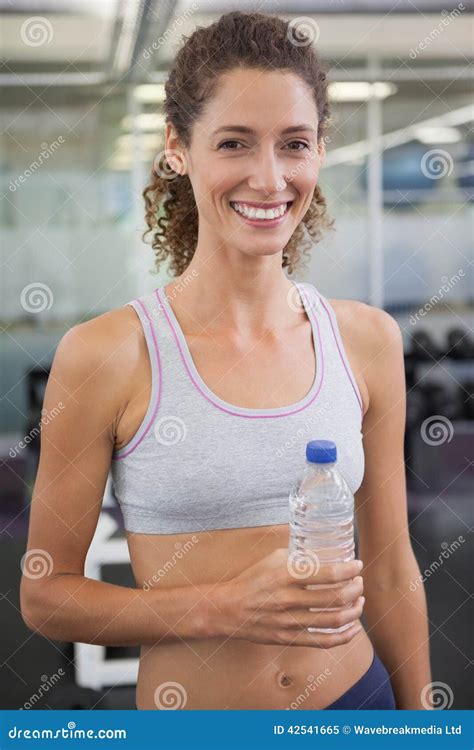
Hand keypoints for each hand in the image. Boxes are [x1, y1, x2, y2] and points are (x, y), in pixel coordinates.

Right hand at [214, 547, 363, 647]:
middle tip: (359, 583)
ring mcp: (289, 622)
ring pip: (334, 620)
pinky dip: (344, 636)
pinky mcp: (289, 638)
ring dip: (354, 611)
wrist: (228, 609)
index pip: (328, 574)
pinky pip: (323, 641)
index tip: (358, 566)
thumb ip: (298, 557)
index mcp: (286, 576)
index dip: (349, 570)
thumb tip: (323, 552)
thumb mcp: (272, 559)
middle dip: (356, 589)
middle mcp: (289, 599)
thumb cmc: (252, 580)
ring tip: (359, 602)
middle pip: (336, 597)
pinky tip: (352, 628)